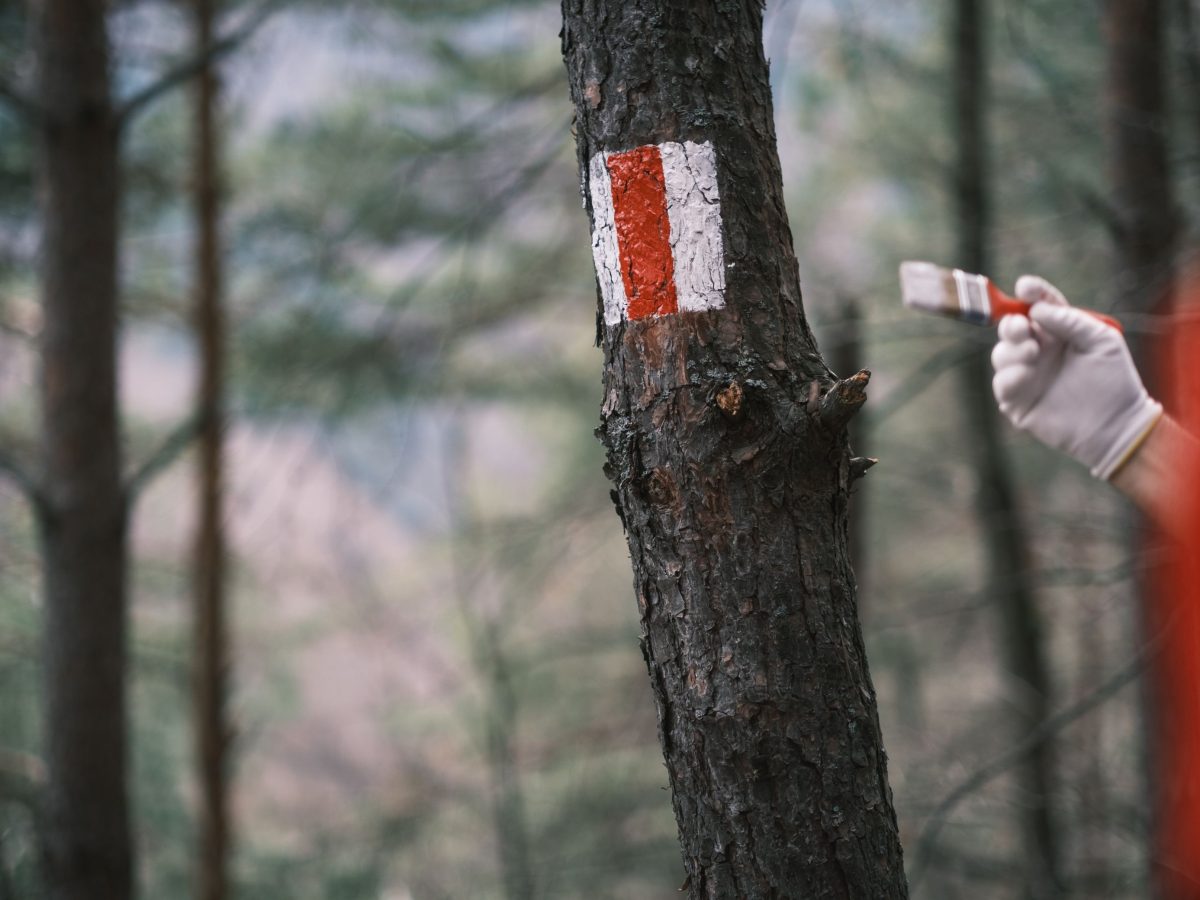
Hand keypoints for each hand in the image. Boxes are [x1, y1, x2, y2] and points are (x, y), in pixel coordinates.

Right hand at [990, 275, 1161, 478]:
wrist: (1116, 424)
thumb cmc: (1114, 380)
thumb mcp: (1101, 340)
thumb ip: (1071, 321)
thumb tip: (1037, 310)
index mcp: (1058, 333)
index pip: (1037, 306)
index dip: (1029, 294)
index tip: (1024, 286)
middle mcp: (1039, 351)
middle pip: (1011, 328)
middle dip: (1011, 323)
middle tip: (1023, 328)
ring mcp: (1026, 375)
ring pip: (1001, 354)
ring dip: (1012, 350)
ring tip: (1033, 354)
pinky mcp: (1018, 401)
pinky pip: (1001, 383)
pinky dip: (1010, 375)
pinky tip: (1026, 375)